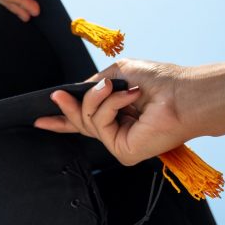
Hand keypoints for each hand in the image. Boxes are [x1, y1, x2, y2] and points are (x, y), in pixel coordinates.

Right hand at [34, 60, 190, 164]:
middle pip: (81, 122)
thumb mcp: (119, 73)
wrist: (183, 94)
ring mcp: (120, 142)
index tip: (40, 118)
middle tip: (57, 96)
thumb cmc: (161, 81)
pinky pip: (100, 125)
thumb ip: (95, 84)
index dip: (63, 119)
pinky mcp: (123, 151)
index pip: (86, 118)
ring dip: (97, 99)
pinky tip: (128, 96)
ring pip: (87, 122)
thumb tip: (76, 93)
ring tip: (114, 87)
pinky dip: (111, 106)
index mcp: (119, 112)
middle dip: (69, 107)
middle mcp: (119, 130)